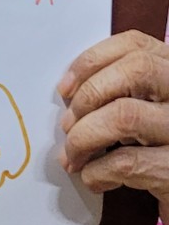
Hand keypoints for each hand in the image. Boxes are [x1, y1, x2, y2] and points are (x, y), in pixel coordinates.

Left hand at [59, 29, 168, 224]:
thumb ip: (121, 91)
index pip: (136, 45)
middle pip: (136, 70)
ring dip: (85, 137)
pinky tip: (94, 179)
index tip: (65, 87)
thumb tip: (69, 93)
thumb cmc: (158, 152)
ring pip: (126, 115)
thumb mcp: (148, 111)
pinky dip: (98, 171)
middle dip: (89, 95)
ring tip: (73, 157)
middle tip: (67, 125)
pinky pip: (128, 162)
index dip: (93, 60)